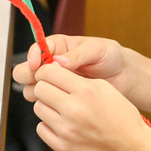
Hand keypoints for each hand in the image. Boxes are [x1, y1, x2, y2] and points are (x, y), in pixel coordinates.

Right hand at [12, 35, 128, 102]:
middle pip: (26, 69)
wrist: (123, 76)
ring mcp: (55, 82)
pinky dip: (46, 103)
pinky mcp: (60, 97)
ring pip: (31, 87)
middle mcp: (52, 64)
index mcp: (59, 46)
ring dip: (37, 90)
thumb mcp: (97, 49)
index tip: (36, 64)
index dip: (33, 56)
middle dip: (29, 75)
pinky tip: (59, 103)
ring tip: (54, 93)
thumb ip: (78, 54)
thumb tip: (59, 61)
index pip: (37, 49)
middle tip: (39, 80)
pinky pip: (44, 101)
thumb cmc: (111, 56)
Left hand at [30, 62, 150, 150]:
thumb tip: (52, 71)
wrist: (129, 146)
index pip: (48, 72)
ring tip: (62, 108)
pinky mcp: (62, 146)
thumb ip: (77, 78)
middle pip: (39, 89)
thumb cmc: (120, 114)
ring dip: (47, 105)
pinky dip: (49, 124)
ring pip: (38, 107)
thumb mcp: (104, 87)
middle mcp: (73, 110)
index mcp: (85, 91)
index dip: (47, 71)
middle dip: (46, 86)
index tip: (51, 74)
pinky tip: (63, 123)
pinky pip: (41, 127)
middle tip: (56, 90)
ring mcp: (66, 130)